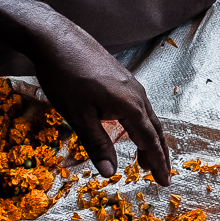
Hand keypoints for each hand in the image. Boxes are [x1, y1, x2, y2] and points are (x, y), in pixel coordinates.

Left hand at [22, 6, 170, 183]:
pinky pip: (139, 105)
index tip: (164, 182)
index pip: (150, 141)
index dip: (158, 163)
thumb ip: (96, 144)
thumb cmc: (64, 77)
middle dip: (158, 153)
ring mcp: (130, 83)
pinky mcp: (121, 77)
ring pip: (147, 116)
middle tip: (159, 175)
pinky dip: (141, 123)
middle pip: (154, 129)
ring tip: (144, 156)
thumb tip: (109, 173)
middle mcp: (136, 94)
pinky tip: (130, 126)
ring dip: (149, 138)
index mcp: (130, 106)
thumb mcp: (78, 116)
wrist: (55, 38)